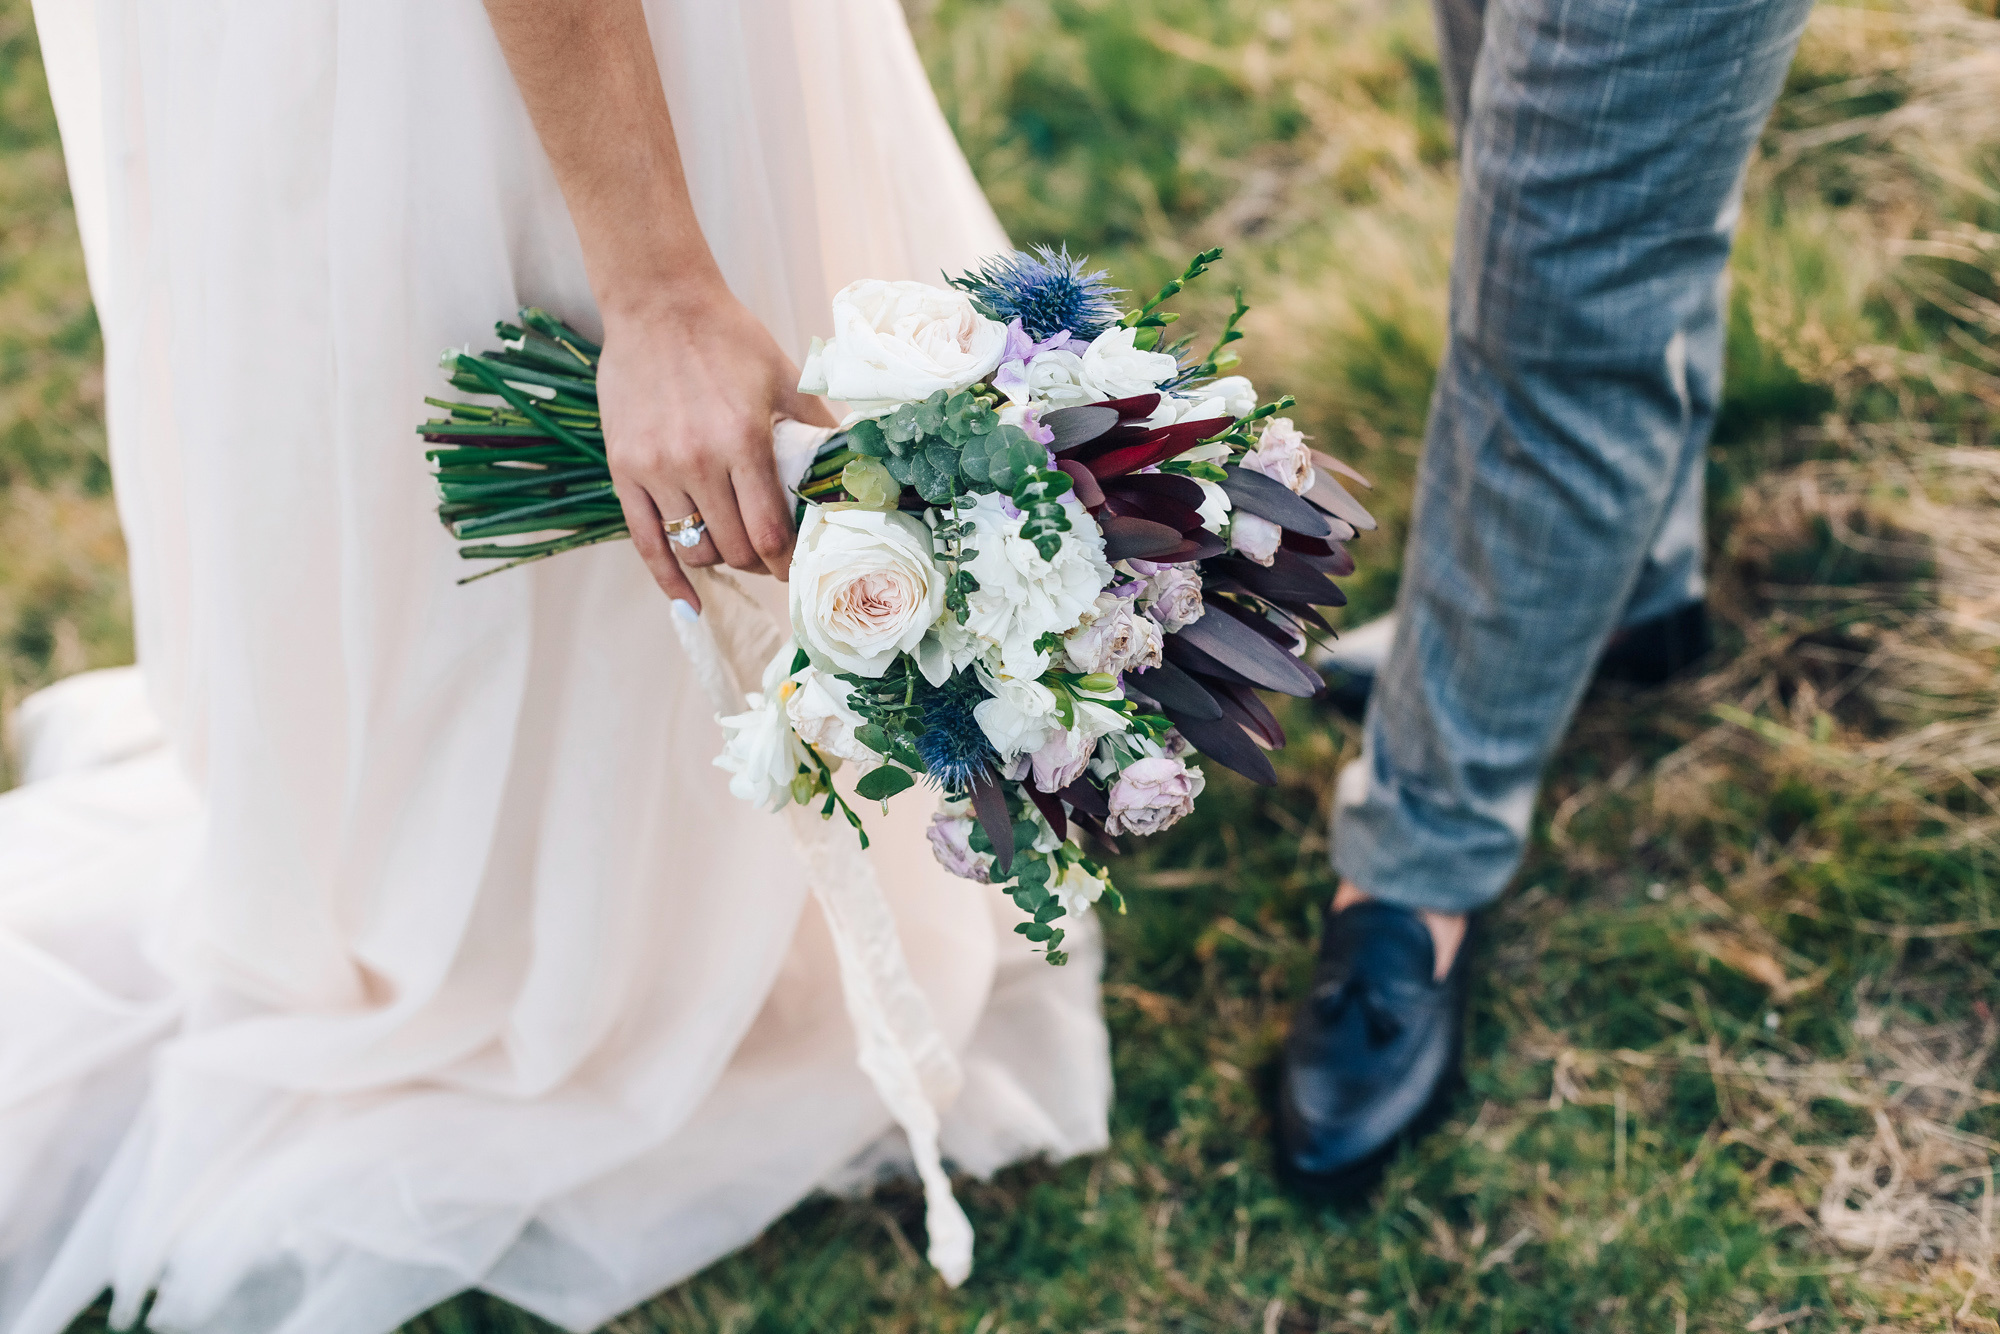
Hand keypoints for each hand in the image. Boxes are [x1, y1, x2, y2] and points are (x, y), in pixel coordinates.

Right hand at [596, 280, 836, 610]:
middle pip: (733, 548)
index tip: (798, 566)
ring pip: (694, 548)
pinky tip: (688, 599)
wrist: (658, 303)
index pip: (768, 533)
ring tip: (736, 551)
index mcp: (742, 441)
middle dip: (759, 563)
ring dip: (721, 560)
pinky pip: (645, 541)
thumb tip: (855, 472)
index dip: (787, 561)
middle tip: (772, 557)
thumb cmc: (729, 338)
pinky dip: (668, 576)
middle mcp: (696, 461)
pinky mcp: (624, 469)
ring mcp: (655, 468)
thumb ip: (819, 429)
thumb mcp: (786, 378)